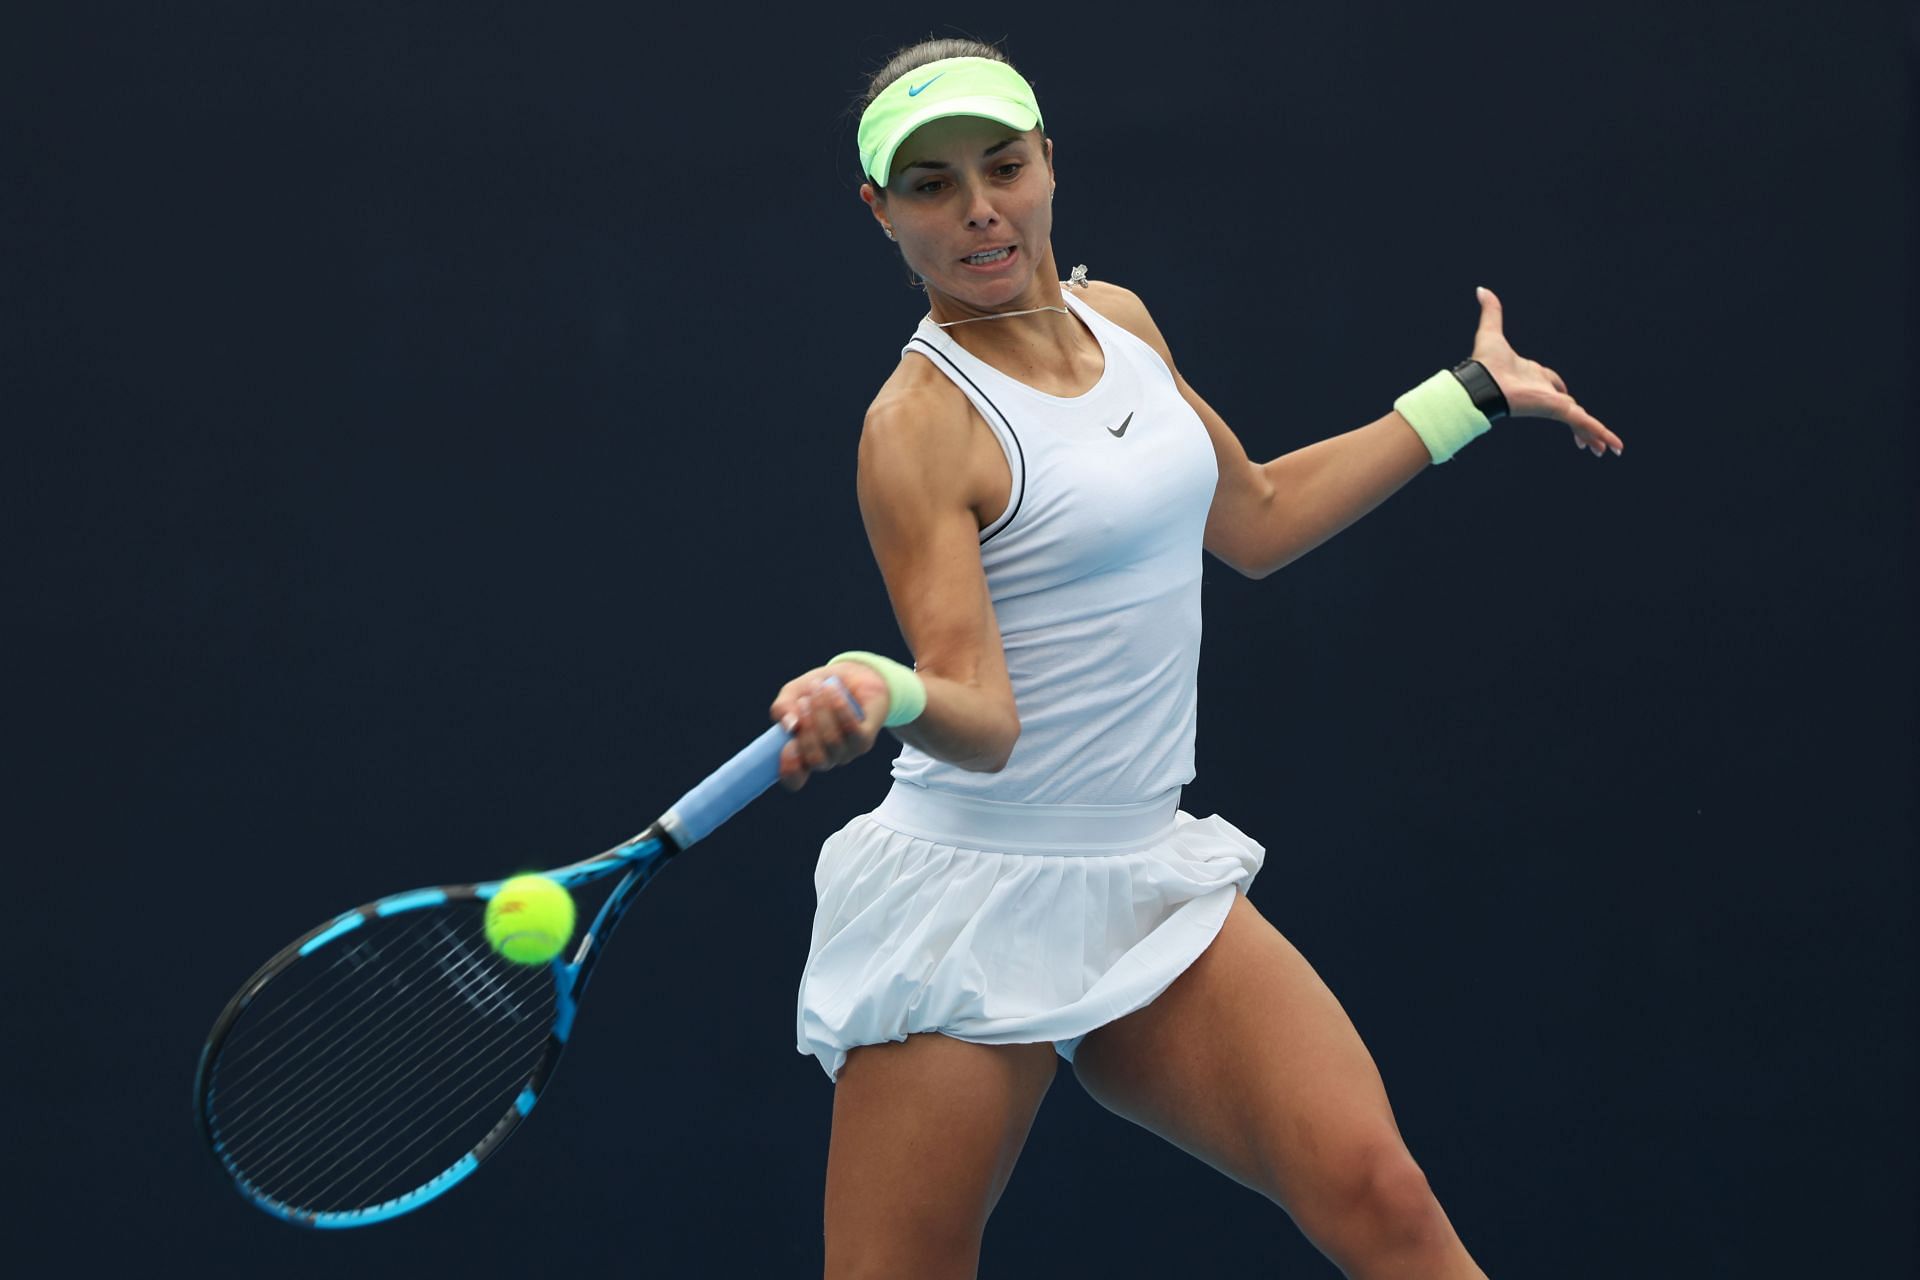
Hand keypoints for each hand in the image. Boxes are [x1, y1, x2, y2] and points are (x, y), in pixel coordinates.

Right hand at [769, 662, 891, 790]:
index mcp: (803, 754)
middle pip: (815, 759)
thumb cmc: (817, 690)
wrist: (851, 675)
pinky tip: (833, 691)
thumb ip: (782, 708)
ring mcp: (847, 752)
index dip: (790, 770)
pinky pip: (852, 730)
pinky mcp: (865, 739)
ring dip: (822, 712)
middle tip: (803, 701)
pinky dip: (840, 709)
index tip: (787, 746)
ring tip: (818, 687)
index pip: (795, 780)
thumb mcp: (792, 694)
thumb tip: (789, 724)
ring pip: (833, 741)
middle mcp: (826, 758)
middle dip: (807, 729)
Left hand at [1470, 286, 1621, 458]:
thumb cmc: (1485, 364)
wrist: (1482, 383)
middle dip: (1581, 424)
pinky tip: (1613, 448)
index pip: (1554, 386)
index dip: (1559, 388)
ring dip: (1595, 436)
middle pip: (1571, 409)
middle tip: (1589, 439)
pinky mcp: (1559, 412)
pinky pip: (1585, 424)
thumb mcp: (1492, 332)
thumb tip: (1481, 289)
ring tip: (1606, 452)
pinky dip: (1600, 434)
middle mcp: (1546, 394)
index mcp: (1535, 379)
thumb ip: (1492, 311)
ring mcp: (1554, 405)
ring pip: (1581, 422)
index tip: (1563, 396)